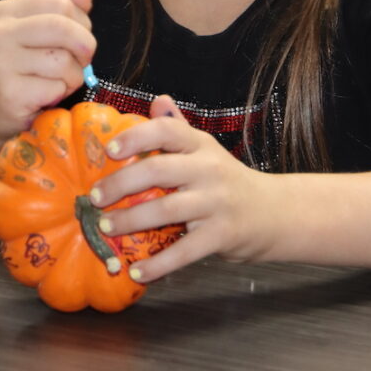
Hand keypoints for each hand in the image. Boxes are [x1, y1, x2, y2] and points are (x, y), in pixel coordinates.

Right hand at [0, 0, 96, 144]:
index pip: (61, 3)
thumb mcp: (40, 34)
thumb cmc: (23, 67)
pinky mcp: (10, 93)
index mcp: (7, 11)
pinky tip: (45, 96)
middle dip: (84, 46)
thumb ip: (63, 11)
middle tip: (82, 60)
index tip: (76, 38)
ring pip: (63, 61)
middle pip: (62, 27)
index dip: (80, 22)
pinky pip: (56, 87)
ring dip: (73, 76)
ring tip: (58, 81)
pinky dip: (60, 93)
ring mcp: (1, 63)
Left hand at [88, 95, 287, 281]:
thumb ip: (179, 128)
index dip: (136, 137)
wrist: (275, 213)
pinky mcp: (222, 235)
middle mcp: (209, 169)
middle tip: (94, 197)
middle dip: (122, 183)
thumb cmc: (228, 181)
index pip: (168, 130)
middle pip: (160, 170)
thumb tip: (158, 100)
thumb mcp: (206, 150)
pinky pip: (185, 251)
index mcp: (201, 146)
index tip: (109, 150)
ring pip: (168, 210)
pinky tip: (137, 271)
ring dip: (131, 221)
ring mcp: (217, 203)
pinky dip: (159, 264)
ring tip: (105, 228)